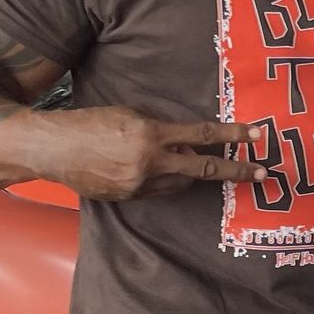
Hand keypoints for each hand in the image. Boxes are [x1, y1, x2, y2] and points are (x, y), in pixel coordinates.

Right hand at [42, 109, 269, 200]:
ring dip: (188, 171)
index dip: (233, 135)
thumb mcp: (130, 115)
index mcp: (150, 135)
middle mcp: (148, 162)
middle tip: (261, 172)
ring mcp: (139, 184)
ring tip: (178, 157)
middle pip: (203, 169)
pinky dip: (165, 179)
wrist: (52, 149)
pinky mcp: (129, 198)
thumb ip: (162, 130)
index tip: (257, 136)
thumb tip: (189, 145)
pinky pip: (160, 190)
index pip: (202, 134)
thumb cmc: (91, 123)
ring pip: (181, 182)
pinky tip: (152, 169)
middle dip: (235, 170)